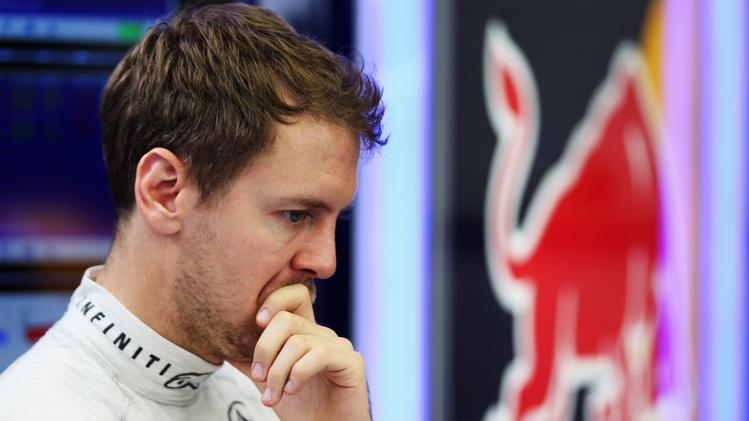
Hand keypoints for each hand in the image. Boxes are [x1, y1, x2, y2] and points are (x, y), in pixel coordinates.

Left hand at [229, 284, 370, 420]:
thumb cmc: (301, 408)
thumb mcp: (268, 381)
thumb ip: (251, 361)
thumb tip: (222, 344)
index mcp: (305, 332)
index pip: (294, 295)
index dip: (274, 300)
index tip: (255, 324)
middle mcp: (323, 334)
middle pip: (287, 319)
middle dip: (264, 349)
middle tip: (258, 377)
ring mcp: (339, 346)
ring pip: (297, 342)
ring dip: (277, 373)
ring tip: (273, 396)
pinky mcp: (351, 362)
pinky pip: (318, 356)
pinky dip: (298, 375)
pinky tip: (293, 391)